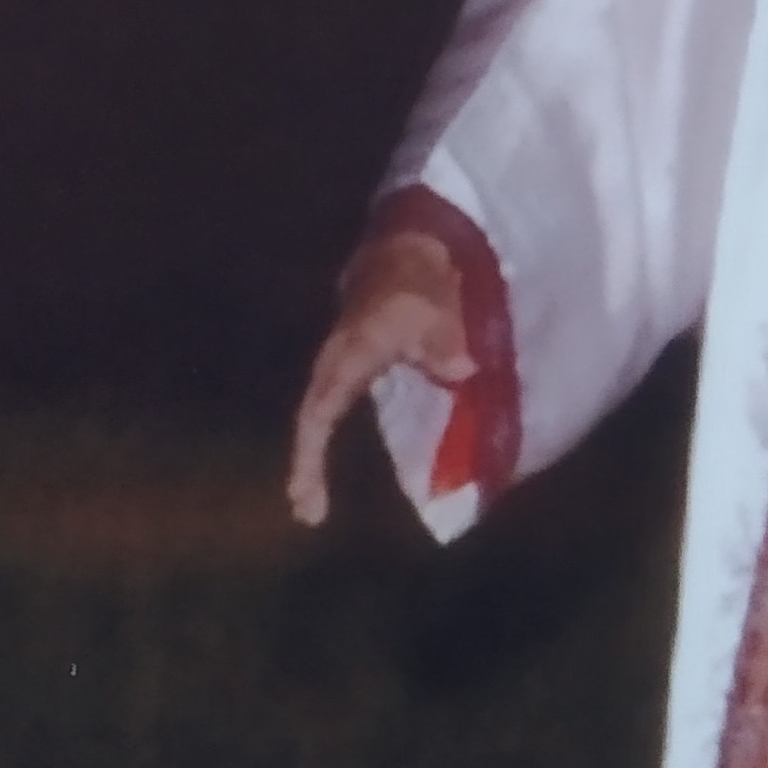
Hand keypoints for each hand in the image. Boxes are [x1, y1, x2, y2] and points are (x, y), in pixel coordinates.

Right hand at [287, 227, 473, 527]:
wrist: (408, 253)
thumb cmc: (419, 283)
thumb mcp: (436, 309)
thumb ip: (445, 341)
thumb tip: (460, 372)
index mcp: (350, 356)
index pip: (322, 409)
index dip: (313, 452)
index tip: (309, 490)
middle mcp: (335, 366)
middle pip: (311, 421)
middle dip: (307, 467)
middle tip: (308, 514)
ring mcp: (341, 368)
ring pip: (317, 418)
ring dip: (313, 461)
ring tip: (311, 506)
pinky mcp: (353, 372)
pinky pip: (332, 412)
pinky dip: (326, 443)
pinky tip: (331, 473)